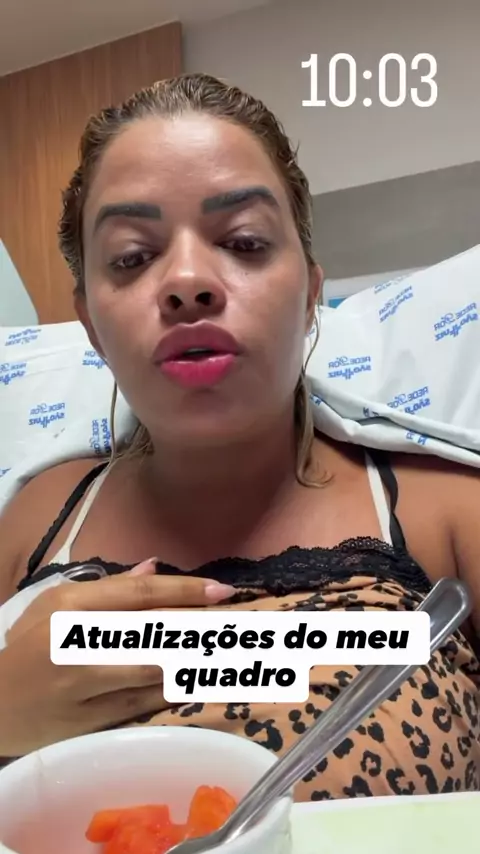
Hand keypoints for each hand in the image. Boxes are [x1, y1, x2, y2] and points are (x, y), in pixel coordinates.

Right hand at [0, 560, 233, 755]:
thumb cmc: (26, 647)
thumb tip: (153, 567)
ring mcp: (83, 685)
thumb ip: (105, 587)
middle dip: (201, 626)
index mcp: (70, 607)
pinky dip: (171, 691)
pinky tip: (195, 680)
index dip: (185, 590)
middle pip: (154, 631)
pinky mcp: (88, 721)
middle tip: (238, 622)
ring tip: (228, 649)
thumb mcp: (53, 605)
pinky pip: (141, 704)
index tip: (223, 590)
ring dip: (194, 659)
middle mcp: (78, 644)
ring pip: (153, 670)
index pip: (139, 594)